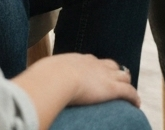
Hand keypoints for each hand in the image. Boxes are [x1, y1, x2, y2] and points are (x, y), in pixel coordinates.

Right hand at [18, 52, 140, 107]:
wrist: (55, 79)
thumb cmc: (44, 79)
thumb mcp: (41, 75)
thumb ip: (40, 80)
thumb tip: (28, 87)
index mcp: (76, 60)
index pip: (90, 61)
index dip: (95, 67)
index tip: (95, 72)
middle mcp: (93, 64)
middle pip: (110, 65)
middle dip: (114, 71)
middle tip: (115, 79)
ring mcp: (104, 76)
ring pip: (122, 76)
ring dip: (125, 83)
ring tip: (127, 91)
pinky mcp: (112, 89)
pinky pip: (128, 92)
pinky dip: (133, 98)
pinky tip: (136, 104)